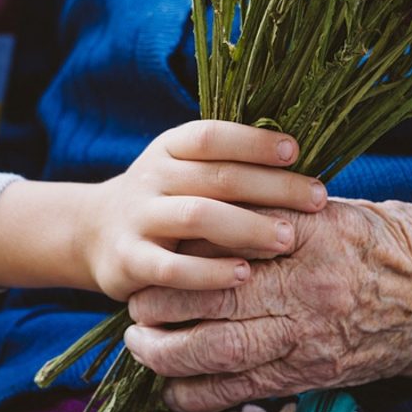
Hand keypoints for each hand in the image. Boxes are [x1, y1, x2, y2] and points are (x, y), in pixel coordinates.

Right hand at [0, 121, 326, 299]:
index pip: (212, 136)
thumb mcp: (186, 171)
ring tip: (288, 238)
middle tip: (317, 199)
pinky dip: (210, 273)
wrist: (93, 233)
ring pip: (196, 216)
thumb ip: (229, 165)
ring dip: (247, 226)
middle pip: (216, 176)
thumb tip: (302, 160)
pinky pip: (172, 268)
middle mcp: (152, 177)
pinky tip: (244, 275)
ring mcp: (138, 218)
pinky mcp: (128, 260)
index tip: (296, 151)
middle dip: (272, 187)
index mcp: (169, 148)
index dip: (254, 141)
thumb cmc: (165, 200)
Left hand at [124, 199, 411, 411]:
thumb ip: (284, 214)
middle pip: (209, 301)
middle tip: (134, 303)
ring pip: (216, 353)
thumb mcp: (343, 210)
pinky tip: (173, 389)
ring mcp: (306, 338)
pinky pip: (242, 392)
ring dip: (165, 352)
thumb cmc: (396, 244)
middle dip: (159, 305)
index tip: (158, 248)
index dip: (181, 251)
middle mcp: (303, 290)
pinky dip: (199, 394)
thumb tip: (226, 212)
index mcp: (309, 237)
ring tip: (141, 342)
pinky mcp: (311, 375)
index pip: (226, 241)